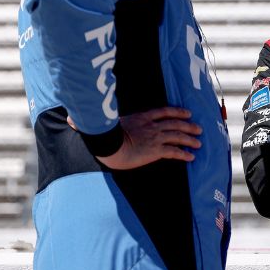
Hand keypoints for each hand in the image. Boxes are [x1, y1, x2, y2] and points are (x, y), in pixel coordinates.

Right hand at [71, 107, 201, 169]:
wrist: (108, 146)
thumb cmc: (104, 135)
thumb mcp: (104, 123)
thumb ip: (98, 119)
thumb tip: (70, 117)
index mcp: (142, 117)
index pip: (164, 111)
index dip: (177, 112)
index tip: (187, 113)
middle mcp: (152, 126)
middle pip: (175, 124)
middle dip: (189, 126)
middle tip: (198, 129)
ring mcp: (155, 137)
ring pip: (178, 136)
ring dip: (190, 140)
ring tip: (199, 143)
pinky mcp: (156, 150)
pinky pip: (174, 151)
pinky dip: (184, 154)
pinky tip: (191, 157)